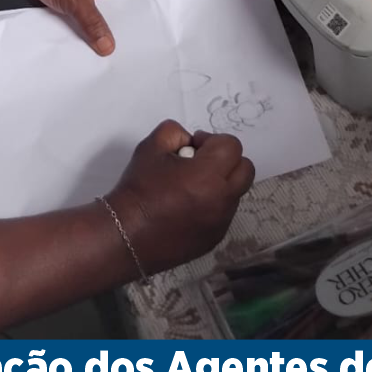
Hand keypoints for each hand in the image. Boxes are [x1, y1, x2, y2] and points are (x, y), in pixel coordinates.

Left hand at [20, 0, 121, 54]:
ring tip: (93, 54)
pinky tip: (73, 44)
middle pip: (104, 14)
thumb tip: (108, 46)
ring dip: (85, 31)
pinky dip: (71, 29)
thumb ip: (94, 25)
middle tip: (110, 55)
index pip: (122, 4)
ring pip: (86, 19)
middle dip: (103, 31)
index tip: (127, 44)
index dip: (124, 23)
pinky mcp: (63, 2)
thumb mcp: (79, 1)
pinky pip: (72, 20)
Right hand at [106, 121, 254, 273]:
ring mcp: (220, 222)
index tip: (192, 148)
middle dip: (226, 160)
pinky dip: (214, 204)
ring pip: (236, 192)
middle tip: (200, 163)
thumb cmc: (138, 189)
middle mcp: (221, 200)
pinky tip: (187, 207)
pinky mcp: (215, 239)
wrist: (126, 236)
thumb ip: (174, 132)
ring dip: (221, 183)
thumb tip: (190, 142)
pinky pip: (225, 213)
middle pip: (245, 169)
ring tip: (192, 186)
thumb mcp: (151, 147)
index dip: (212, 140)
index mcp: (208, 175)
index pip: (232, 146)